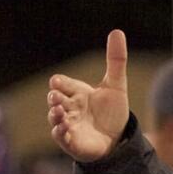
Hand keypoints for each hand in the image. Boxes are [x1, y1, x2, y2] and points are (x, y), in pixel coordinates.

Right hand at [48, 29, 129, 161]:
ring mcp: (68, 124)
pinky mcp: (72, 141)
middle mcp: (69, 108)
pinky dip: (60, 132)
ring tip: (58, 111)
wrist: (118, 139)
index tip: (57, 81)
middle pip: (56, 100)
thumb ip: (115, 60)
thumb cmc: (112, 112)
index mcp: (77, 93)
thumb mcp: (116, 85)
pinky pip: (61, 137)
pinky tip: (63, 129)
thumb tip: (117, 31)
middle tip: (56, 96)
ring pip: (55, 118)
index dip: (60, 83)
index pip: (64, 84)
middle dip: (55, 98)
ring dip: (54, 115)